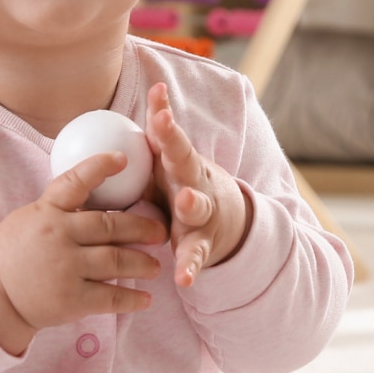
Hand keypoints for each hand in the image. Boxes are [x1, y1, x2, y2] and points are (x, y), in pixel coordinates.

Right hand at [0, 153, 166, 354]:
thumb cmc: (16, 253)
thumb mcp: (30, 219)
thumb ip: (61, 208)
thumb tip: (97, 187)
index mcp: (47, 212)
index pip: (75, 181)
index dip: (100, 167)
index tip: (122, 158)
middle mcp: (58, 236)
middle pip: (110, 226)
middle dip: (142, 227)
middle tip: (160, 231)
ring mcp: (65, 269)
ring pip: (117, 261)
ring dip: (143, 262)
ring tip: (155, 265)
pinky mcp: (71, 299)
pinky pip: (111, 297)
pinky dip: (132, 298)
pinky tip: (146, 299)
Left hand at [145, 82, 251, 287]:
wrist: (229, 224)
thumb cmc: (186, 186)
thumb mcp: (173, 160)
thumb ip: (160, 134)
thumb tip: (144, 93)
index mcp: (181, 164)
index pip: (171, 135)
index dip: (164, 116)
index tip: (157, 95)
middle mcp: (194, 183)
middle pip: (185, 162)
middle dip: (175, 144)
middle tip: (164, 126)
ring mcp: (202, 215)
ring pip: (197, 207)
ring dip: (192, 202)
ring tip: (186, 200)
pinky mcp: (203, 245)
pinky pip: (195, 256)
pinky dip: (190, 266)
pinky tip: (184, 279)